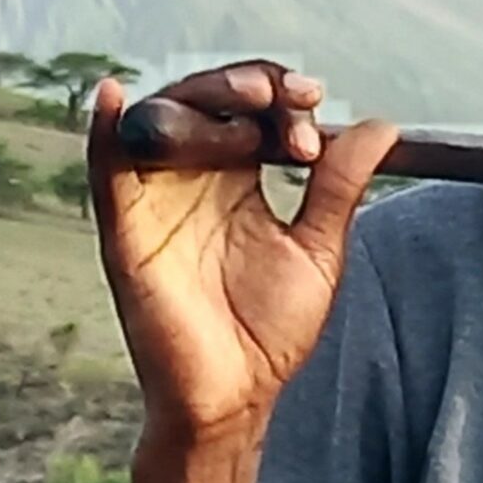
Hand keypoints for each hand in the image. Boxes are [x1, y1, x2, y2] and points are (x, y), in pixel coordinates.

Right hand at [86, 62, 398, 442]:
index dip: (280, 96)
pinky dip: (104, 129)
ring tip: (250, 98)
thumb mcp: (318, 250)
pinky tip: (112, 96)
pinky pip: (105, 169)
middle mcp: (193, 180)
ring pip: (162, 120)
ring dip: (202, 97)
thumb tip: (379, 127)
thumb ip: (340, 187)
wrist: (235, 397)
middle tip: (287, 96)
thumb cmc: (269, 333)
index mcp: (238, 180)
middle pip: (205, 102)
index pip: (250, 111)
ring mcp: (157, 200)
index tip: (315, 102)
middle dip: (245, 85)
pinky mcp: (126, 229)